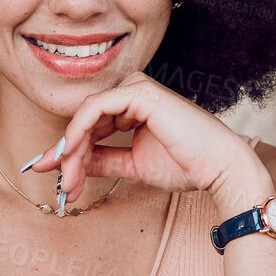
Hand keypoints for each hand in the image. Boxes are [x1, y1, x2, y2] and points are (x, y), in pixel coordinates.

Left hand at [25, 72, 269, 206]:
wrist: (218, 167)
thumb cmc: (185, 165)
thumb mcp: (132, 165)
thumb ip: (102, 160)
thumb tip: (68, 165)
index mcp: (133, 107)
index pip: (91, 125)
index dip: (71, 152)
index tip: (57, 180)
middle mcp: (132, 93)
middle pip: (84, 120)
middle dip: (68, 155)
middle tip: (62, 187)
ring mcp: (136, 89)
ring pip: (86, 115)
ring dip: (72, 149)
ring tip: (70, 180)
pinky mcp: (138, 92)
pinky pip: (95, 108)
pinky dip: (80, 132)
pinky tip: (74, 156)